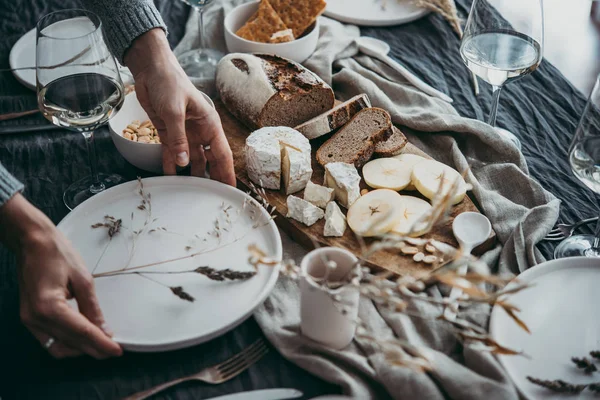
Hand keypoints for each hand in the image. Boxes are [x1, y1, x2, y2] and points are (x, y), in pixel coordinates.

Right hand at [0, 194, 121, 358]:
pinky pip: (48, 340)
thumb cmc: (57, 253)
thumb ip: (93, 308)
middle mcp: (36, 318)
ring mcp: (29, 320)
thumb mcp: (83, 279)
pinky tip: (82, 337)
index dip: (102, 344)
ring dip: (80, 349)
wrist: (32, 241)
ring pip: (58, 347)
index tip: (117, 350)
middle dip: (93, 349)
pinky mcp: (28, 318)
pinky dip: (66, 342)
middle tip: (113, 349)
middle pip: (70, 343)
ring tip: (101, 343)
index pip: (82, 333)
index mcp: (49, 306)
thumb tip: (104, 330)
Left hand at [124, 29, 235, 184]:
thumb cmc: (170, 83)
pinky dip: (172, 167)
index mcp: (210, 125)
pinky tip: (171, 180)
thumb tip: (184, 163)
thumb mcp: (174, 110)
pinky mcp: (169, 134)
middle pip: (210, 161)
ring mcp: (185, 134)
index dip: (227, 172)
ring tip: (192, 194)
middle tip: (213, 198)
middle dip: (212, 178)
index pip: (222, 154)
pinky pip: (172, 155)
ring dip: (192, 175)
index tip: (230, 189)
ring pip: (192, 161)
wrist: (151, 70)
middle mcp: (200, 132)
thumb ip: (178, 138)